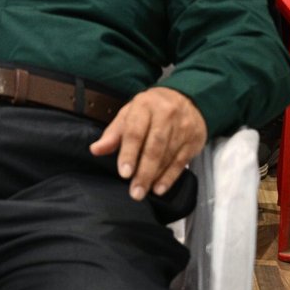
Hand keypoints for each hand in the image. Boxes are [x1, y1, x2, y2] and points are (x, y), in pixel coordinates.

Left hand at [89, 86, 206, 199]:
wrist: (186, 99)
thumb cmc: (150, 109)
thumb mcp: (128, 114)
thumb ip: (113, 133)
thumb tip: (96, 150)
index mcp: (145, 106)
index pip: (135, 132)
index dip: (129, 154)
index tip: (124, 173)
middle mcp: (166, 115)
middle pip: (154, 147)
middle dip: (144, 171)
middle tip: (135, 191)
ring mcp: (183, 128)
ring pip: (168, 155)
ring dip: (155, 176)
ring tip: (142, 191)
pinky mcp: (194, 140)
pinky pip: (181, 161)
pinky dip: (170, 177)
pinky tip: (159, 188)